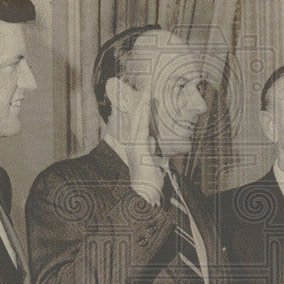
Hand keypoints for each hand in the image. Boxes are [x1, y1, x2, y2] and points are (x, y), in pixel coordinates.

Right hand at [124, 80, 163, 204]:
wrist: (146, 196)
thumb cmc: (149, 181)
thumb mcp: (152, 161)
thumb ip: (150, 149)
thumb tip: (152, 140)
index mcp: (134, 146)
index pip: (135, 124)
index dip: (137, 110)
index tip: (141, 96)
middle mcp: (131, 145)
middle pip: (134, 120)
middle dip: (138, 103)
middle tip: (144, 87)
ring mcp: (134, 148)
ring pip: (137, 124)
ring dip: (141, 108)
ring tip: (146, 94)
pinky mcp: (140, 153)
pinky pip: (141, 133)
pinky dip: (143, 120)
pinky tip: (145, 110)